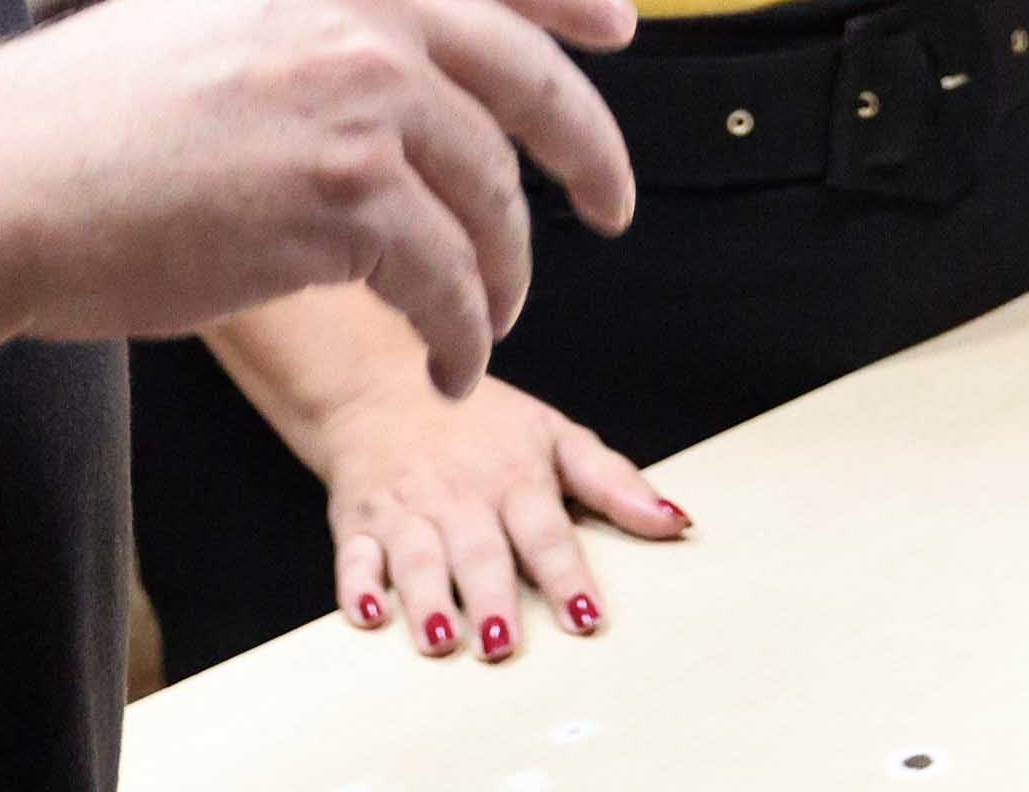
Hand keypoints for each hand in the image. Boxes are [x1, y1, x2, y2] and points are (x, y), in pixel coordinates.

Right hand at [0, 0, 639, 393]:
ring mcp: (365, 99)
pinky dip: (461, 335)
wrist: (6, 177)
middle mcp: (367, 10)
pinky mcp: (349, 198)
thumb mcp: (222, 16)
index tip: (621, 31)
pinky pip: (449, 282)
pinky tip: (449, 366)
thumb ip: (323, 28)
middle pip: (530, 83)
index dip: (568, 3)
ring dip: (503, 279)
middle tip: (613, 208)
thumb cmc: (85, 119)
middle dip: (589, 154)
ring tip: (486, 326)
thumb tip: (413, 85)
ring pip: (492, 201)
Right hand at [300, 366, 686, 666]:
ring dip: (428, 600)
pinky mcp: (357, 520)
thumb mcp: (552, 434)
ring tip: (442, 642)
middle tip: (504, 645)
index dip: (567, 574)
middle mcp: (461, 496)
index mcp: (515, 478)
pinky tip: (366, 615)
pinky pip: (353, 556)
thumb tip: (675, 523)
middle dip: (492, 597)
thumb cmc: (479, 421)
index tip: (586, 618)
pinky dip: (356, 585)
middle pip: (480, 551)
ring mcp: (407, 509)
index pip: (546, 532)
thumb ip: (613, 482)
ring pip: (418, 558)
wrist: (380, 384)